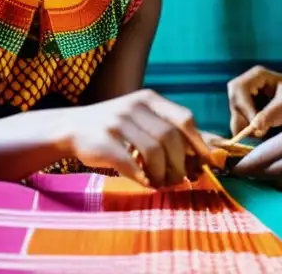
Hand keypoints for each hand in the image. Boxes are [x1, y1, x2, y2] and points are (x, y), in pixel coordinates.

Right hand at [61, 89, 211, 187]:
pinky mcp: (103, 142)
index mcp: (149, 99)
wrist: (72, 126)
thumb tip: (209, 150)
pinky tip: (146, 182)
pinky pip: (130, 164)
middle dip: (180, 163)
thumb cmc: (116, 127)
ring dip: (162, 172)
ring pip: (153, 151)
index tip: (205, 163)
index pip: (184, 118)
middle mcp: (134, 106)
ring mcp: (117, 123)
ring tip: (163, 182)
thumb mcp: (142, 117)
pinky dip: (143, 177)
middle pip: (170, 137)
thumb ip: (170, 128)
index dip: (199, 143)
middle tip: (181, 179)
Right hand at [227, 66, 281, 137]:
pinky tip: (265, 131)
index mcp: (258, 75)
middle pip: (234, 103)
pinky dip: (250, 132)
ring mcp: (246, 98)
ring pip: (235, 116)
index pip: (239, 89)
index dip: (245, 108)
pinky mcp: (248, 112)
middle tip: (262, 132)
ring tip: (266, 131)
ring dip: (247, 128)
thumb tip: (255, 125)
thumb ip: (274, 112)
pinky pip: (240, 125)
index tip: (257, 124)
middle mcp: (248, 84)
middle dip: (245, 120)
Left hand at [231, 118, 281, 191]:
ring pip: (277, 181)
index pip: (261, 155)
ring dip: (265, 180)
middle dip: (250, 174)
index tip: (230, 168)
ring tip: (253, 179)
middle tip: (236, 176)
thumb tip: (260, 154)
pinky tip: (276, 181)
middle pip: (266, 170)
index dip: (243, 164)